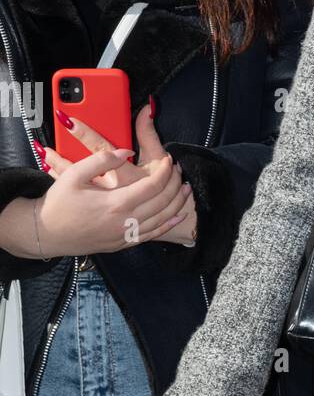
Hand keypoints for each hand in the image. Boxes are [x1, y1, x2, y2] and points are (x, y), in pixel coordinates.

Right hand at [37, 104, 196, 254]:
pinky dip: (168, 224)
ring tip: (186, 188)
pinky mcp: (123, 244)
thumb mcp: (74, 175)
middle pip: (162, 203)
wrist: (46, 233)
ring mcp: (125, 236)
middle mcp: (125, 222)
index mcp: (115, 204)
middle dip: (175, 185)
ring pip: (162, 220)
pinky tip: (176, 215)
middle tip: (179, 171)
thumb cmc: (58, 203)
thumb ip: (102, 160)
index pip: (153, 186)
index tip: (170, 160)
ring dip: (177, 203)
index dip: (166, 172)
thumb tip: (126, 151)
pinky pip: (152, 235)